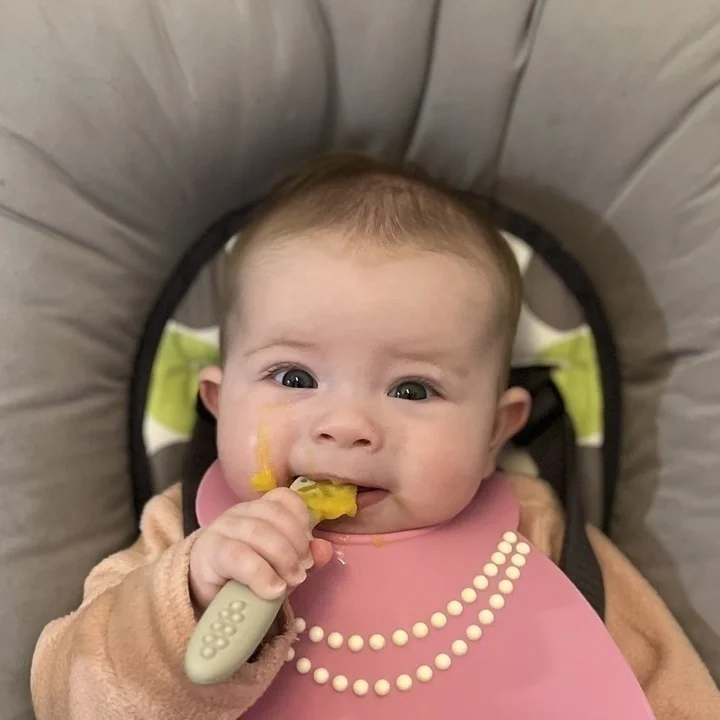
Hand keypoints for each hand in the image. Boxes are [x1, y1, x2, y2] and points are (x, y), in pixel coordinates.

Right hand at [189, 487, 333, 610]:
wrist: (205, 596)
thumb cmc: (246, 578)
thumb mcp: (281, 568)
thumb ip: (304, 557)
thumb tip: (324, 549)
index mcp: (259, 510)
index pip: (284, 498)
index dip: (302, 519)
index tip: (308, 547)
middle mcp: (240, 513)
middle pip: (275, 515)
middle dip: (296, 544)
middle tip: (302, 572)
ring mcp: (222, 529)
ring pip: (259, 532)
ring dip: (282, 559)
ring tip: (290, 582)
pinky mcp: (210, 552)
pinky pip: (239, 556)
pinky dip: (262, 574)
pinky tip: (273, 590)